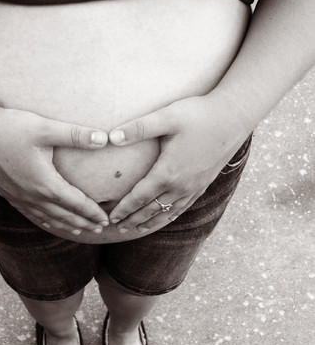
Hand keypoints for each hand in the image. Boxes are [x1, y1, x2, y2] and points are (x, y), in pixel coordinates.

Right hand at [0, 106, 109, 234]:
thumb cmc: (10, 128)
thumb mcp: (45, 128)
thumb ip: (75, 135)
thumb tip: (104, 138)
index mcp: (45, 183)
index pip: (76, 203)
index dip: (92, 212)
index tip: (106, 219)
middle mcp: (32, 196)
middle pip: (64, 216)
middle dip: (83, 223)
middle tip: (99, 230)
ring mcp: (18, 198)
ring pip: (47, 218)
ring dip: (66, 225)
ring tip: (79, 231)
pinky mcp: (8, 194)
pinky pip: (31, 214)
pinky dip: (45, 221)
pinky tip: (49, 222)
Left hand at [108, 94, 249, 231]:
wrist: (234, 117)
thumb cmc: (199, 115)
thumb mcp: (166, 117)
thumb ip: (138, 128)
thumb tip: (111, 137)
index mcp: (168, 172)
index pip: (139, 197)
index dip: (124, 208)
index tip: (111, 217)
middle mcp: (181, 186)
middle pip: (151, 210)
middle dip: (133, 220)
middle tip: (117, 228)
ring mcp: (194, 187)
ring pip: (168, 212)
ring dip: (150, 222)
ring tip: (136, 229)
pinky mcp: (203, 184)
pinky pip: (183, 207)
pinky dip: (170, 216)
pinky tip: (166, 217)